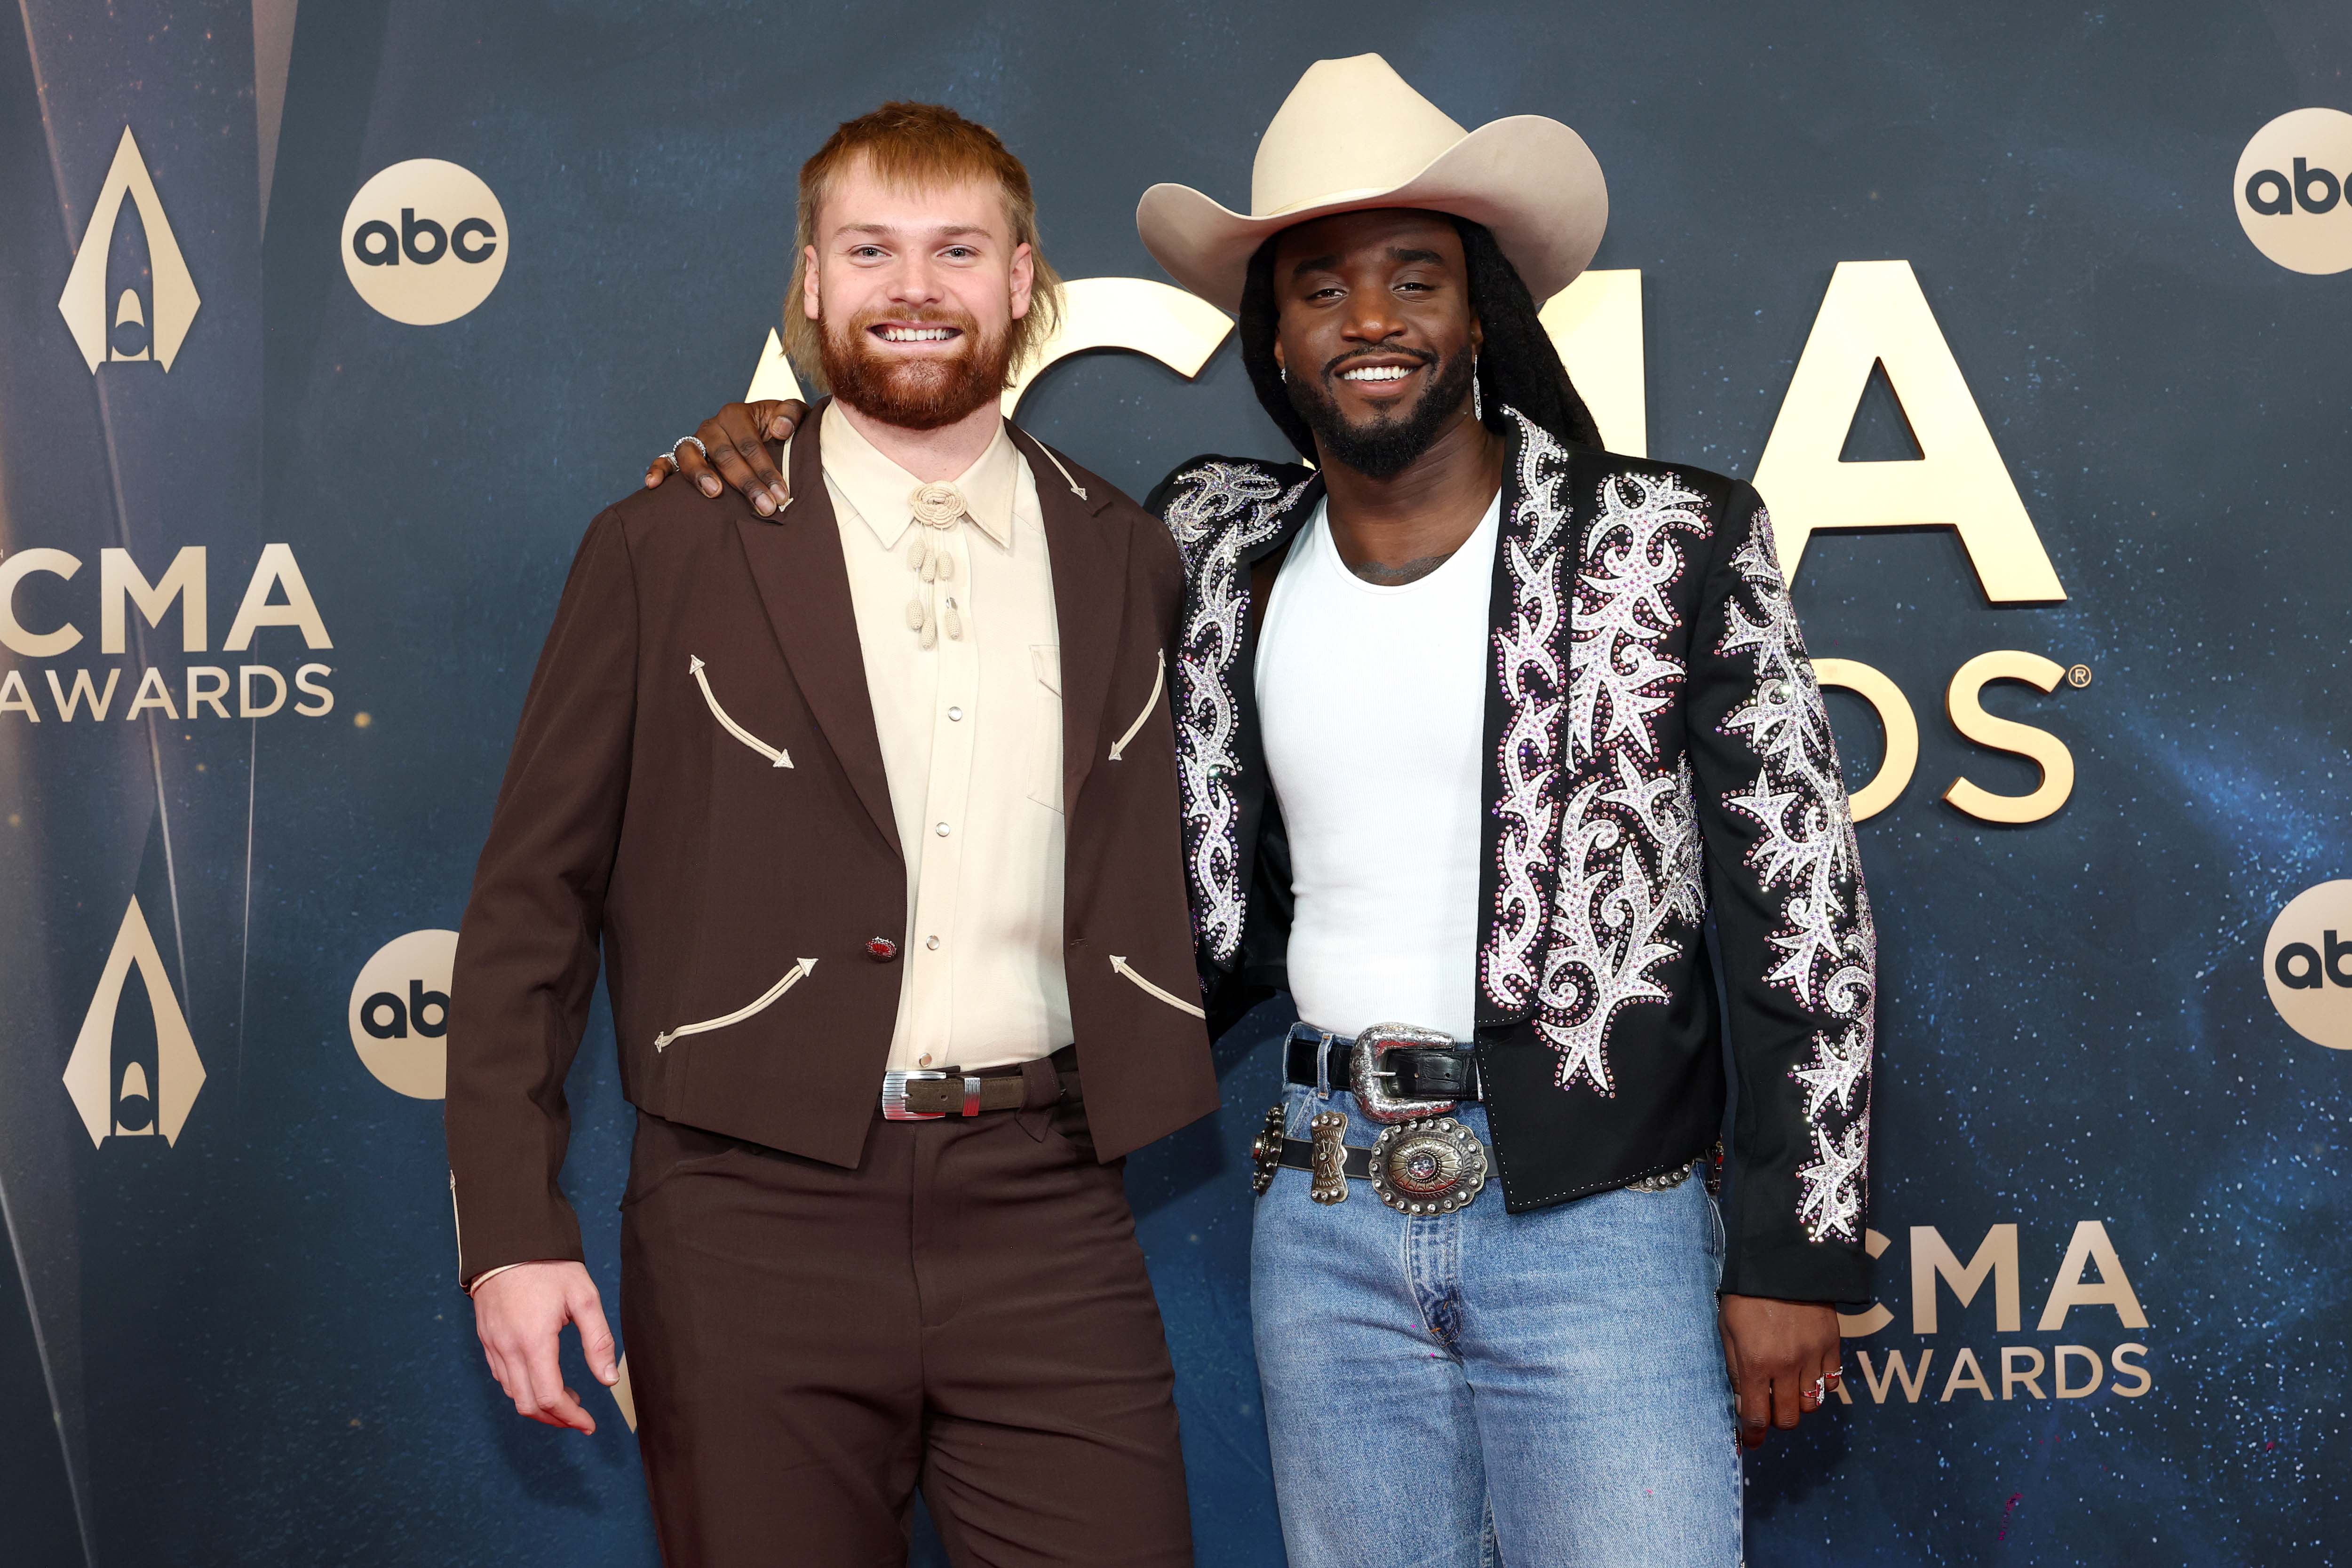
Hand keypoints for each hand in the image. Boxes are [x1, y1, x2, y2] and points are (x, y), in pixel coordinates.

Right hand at [472, 1260, 619, 1433]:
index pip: (549, 1398)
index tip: (589, 1424)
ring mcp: (493, 1345)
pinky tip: (542, 1378)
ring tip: (567, 1398)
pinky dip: (522, 1388)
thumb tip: (609, 1379)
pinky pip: (501, 1377)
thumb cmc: (549, 1266)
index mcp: (533, 1342)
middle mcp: (507, 1349)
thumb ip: (598, 1340)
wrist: (508, 1241)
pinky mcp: (486, 1339)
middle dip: (555, 1418)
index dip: (570, 1417)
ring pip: (512, 1394)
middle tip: (580, 1417)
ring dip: (539, 1405)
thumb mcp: (584, 1297)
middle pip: (527, 1405)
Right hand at [644, 399, 804, 515]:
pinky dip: (658, 469)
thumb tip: (780, 428)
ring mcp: (695, 441)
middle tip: (764, 506)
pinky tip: (653, 485)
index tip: (781, 494)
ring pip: (690, 454)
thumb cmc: (781, 430)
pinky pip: (666, 460)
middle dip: (745, 483)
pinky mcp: (683, 456)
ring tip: (714, 493)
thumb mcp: (794, 416)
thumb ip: (791, 414)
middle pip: (724, 454)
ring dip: (700, 474)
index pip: (749, 444)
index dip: (766, 469)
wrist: (767, 434)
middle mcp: (712, 426)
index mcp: (736, 414)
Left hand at [1718, 1293, 1841, 1448]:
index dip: (1753, 1435)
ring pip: (1812, 1405)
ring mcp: (1813, 1357)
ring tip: (1787, 1390)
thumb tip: (1742, 1407)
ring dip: (1798, 1405)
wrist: (1782, 1261)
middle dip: (1776, 1421)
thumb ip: (1736, 1370)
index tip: (1751, 1441)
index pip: (1757, 1416)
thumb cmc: (1746, 1295)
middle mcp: (1787, 1366)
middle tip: (1768, 1410)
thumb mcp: (1728, 1330)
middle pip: (1789, 1418)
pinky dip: (1820, 1387)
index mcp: (1757, 1363)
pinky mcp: (1832, 1345)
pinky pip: (1832, 1383)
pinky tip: (1807, 1375)